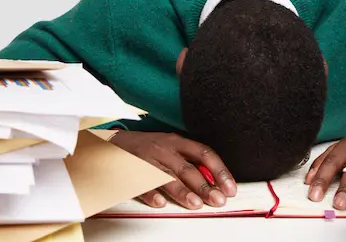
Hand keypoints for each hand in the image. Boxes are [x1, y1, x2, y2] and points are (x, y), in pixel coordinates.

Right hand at [110, 131, 236, 209]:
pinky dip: (152, 194)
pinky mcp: (132, 170)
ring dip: (182, 191)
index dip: (219, 171)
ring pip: (167, 176)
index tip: (229, 187)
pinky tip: (161, 203)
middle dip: (204, 186)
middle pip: (187, 168)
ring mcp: (148, 160)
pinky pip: (142, 183)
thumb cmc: (149, 147)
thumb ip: (190, 161)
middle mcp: (164, 149)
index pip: (204, 153)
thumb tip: (214, 180)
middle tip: (217, 200)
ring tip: (195, 204)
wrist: (115, 142)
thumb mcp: (172, 147)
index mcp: (178, 142)